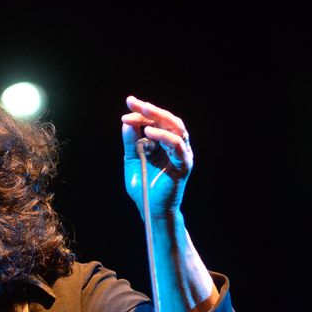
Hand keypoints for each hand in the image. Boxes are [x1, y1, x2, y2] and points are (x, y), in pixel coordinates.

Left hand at [121, 95, 193, 218]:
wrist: (151, 208)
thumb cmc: (143, 185)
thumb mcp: (131, 160)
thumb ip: (130, 142)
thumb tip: (126, 122)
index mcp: (163, 142)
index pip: (155, 121)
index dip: (141, 112)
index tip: (128, 104)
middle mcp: (175, 145)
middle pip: (167, 120)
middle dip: (150, 109)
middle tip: (134, 103)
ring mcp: (182, 154)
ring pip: (176, 128)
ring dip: (159, 117)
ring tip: (142, 111)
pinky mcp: (184, 165)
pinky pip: (178, 146)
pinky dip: (164, 137)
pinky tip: (149, 133)